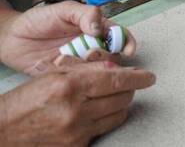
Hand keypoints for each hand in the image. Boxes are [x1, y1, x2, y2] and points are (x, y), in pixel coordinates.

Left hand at [0, 2, 136, 74]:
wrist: (10, 37)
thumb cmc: (38, 20)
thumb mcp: (63, 10)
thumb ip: (85, 14)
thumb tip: (101, 27)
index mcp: (95, 29)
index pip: (118, 36)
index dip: (127, 42)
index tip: (129, 50)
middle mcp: (90, 47)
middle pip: (112, 56)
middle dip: (106, 57)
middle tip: (90, 53)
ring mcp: (79, 63)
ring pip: (96, 71)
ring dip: (88, 67)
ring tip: (67, 58)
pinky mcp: (65, 77)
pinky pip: (76, 81)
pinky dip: (71, 75)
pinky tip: (56, 65)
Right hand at [0, 61, 154, 146]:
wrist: (5, 131)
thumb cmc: (26, 100)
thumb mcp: (54, 75)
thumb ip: (88, 70)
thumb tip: (116, 68)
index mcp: (70, 87)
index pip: (116, 81)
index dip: (138, 78)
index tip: (149, 76)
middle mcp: (76, 111)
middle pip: (122, 98)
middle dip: (129, 89)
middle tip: (127, 83)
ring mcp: (77, 132)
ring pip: (117, 115)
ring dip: (120, 104)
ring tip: (110, 96)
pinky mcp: (77, 146)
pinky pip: (103, 129)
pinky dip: (105, 118)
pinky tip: (95, 111)